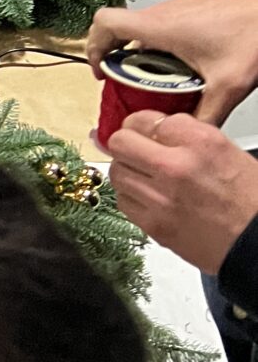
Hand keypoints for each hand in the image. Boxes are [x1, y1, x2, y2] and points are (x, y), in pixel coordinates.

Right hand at [88, 0, 257, 122]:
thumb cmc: (254, 31)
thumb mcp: (228, 86)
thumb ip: (205, 116)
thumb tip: (188, 136)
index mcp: (161, 27)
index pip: (104, 23)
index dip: (92, 46)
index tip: (100, 69)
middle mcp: (164, 13)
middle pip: (120, 30)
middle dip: (118, 60)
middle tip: (130, 84)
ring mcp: (178, 9)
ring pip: (142, 31)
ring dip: (141, 55)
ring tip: (160, 80)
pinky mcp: (191, 11)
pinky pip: (161, 28)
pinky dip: (160, 49)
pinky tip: (184, 69)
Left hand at [107, 112, 257, 272]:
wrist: (257, 243)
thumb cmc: (250, 199)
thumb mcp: (227, 151)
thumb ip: (188, 136)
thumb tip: (156, 130)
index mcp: (201, 142)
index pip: (146, 118)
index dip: (144, 125)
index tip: (146, 131)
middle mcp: (176, 166)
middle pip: (121, 141)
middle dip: (127, 143)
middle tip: (136, 149)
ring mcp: (160, 197)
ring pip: (116, 171)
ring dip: (127, 170)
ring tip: (143, 175)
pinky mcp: (153, 225)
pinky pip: (122, 201)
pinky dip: (131, 197)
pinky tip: (148, 197)